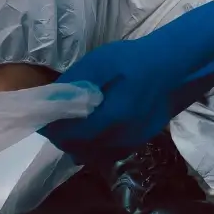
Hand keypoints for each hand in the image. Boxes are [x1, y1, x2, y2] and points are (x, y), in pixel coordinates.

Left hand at [40, 2, 213, 165]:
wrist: (172, 66)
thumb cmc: (134, 60)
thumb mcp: (101, 63)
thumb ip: (76, 83)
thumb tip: (51, 99)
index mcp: (114, 115)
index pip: (72, 134)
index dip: (53, 130)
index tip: (41, 120)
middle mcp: (123, 135)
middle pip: (81, 148)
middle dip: (62, 138)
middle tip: (52, 123)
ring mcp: (133, 141)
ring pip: (94, 154)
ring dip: (77, 145)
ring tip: (69, 127)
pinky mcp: (138, 141)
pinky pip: (108, 152)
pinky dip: (93, 147)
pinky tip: (90, 132)